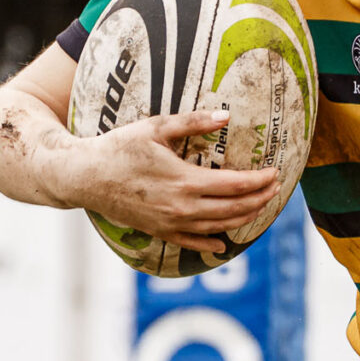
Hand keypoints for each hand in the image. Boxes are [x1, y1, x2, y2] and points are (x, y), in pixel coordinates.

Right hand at [75, 108, 280, 255]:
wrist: (85, 176)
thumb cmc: (119, 147)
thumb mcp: (156, 127)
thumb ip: (193, 122)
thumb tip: (226, 116)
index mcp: (185, 180)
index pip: (235, 184)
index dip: (259, 181)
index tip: (275, 172)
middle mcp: (182, 207)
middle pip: (233, 208)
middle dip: (259, 199)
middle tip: (275, 189)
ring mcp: (170, 223)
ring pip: (217, 227)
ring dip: (242, 219)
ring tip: (259, 208)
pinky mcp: (158, 231)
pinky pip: (190, 243)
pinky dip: (210, 244)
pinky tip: (222, 244)